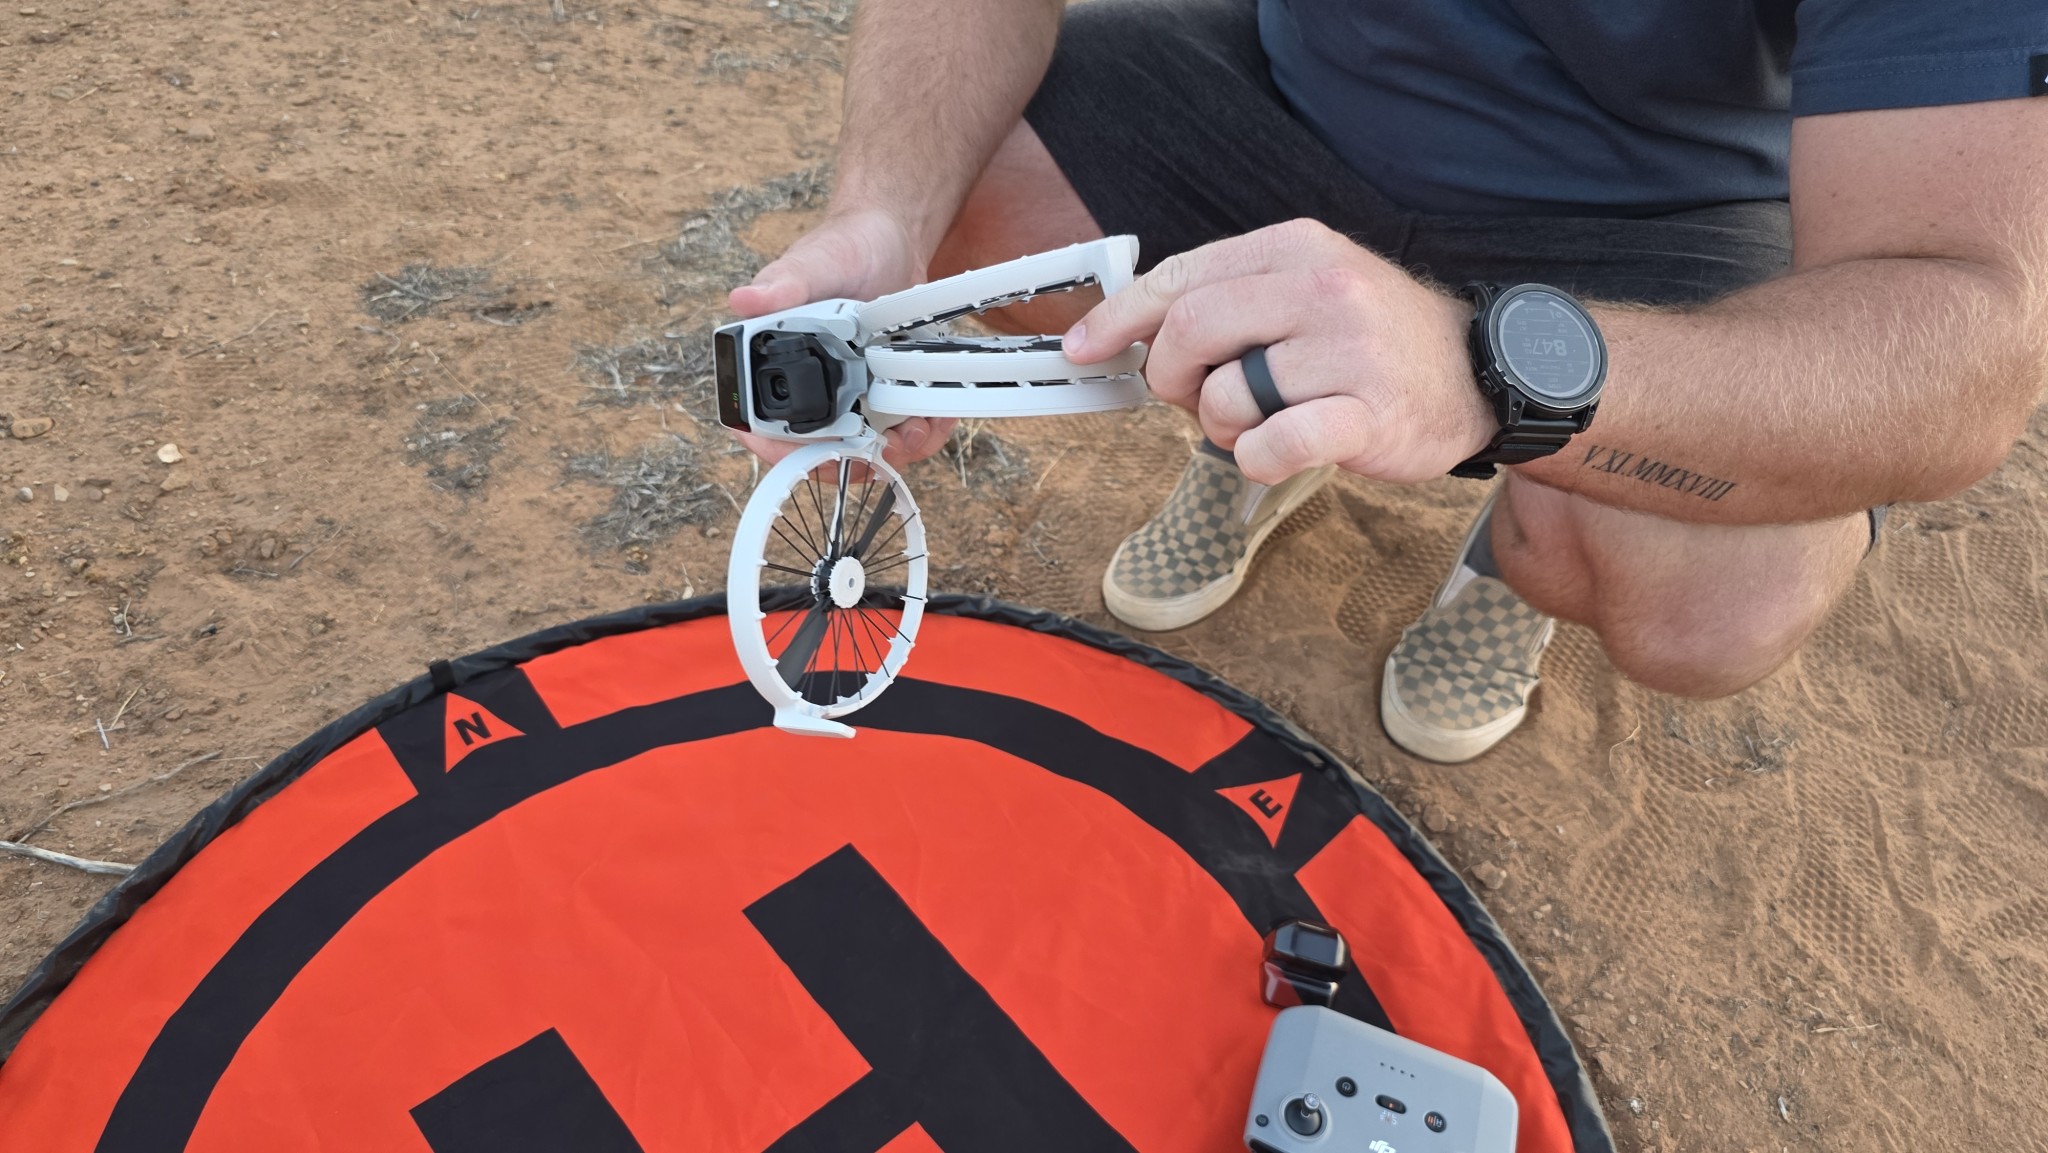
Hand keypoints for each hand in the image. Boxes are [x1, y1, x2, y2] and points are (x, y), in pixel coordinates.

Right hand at [727, 208, 956, 468]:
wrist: (893, 239)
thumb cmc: (843, 246)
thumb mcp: (813, 263)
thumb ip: (782, 284)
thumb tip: (744, 300)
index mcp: (770, 361)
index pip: (759, 426)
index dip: (782, 453)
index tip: (818, 457)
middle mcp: (805, 385)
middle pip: (817, 451)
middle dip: (851, 461)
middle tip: (883, 450)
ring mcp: (846, 394)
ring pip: (863, 449)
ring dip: (892, 451)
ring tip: (916, 431)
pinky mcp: (883, 393)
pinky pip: (899, 429)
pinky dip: (920, 431)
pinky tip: (934, 417)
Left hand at [1060, 219, 1493, 484]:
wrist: (1482, 372)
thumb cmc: (1376, 341)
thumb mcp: (1308, 289)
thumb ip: (1232, 299)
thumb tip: (1136, 334)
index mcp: (1297, 248)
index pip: (1183, 275)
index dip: (1120, 316)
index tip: (1082, 348)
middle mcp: (1322, 288)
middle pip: (1190, 330)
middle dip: (1171, 378)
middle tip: (1195, 400)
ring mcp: (1349, 351)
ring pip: (1227, 396)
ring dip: (1223, 426)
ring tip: (1262, 422)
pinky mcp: (1369, 414)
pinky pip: (1272, 445)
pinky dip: (1256, 459)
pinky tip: (1280, 450)